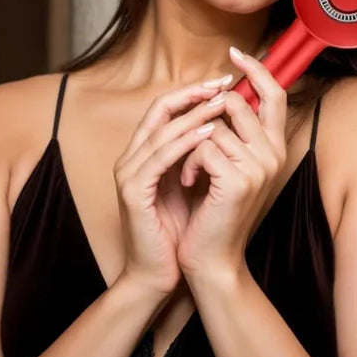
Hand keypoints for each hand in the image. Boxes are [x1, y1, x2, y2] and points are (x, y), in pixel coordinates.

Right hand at [112, 78, 231, 296]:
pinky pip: (159, 158)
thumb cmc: (178, 230)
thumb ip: (199, 155)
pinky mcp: (133, 192)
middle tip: (224, 83)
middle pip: (160, 110)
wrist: (157, 274)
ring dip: (194, 113)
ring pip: (161, 130)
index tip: (224, 83)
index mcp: (144, 153)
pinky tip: (208, 133)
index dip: (193, 92)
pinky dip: (184, 143)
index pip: (165, 109)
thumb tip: (227, 126)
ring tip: (222, 102)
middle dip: (193, 93)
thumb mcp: (192, 183)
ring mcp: (129, 174)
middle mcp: (132, 157)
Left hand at [176, 47, 287, 282]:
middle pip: (239, 103)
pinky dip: (187, 162)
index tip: (235, 53)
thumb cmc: (213, 211)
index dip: (256, 70)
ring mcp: (258, 166)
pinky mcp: (238, 180)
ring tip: (187, 171)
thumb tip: (222, 93)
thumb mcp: (227, 165)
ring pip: (215, 124)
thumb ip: (232, 132)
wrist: (211, 257)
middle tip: (189, 138)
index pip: (274, 94)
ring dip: (190, 145)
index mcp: (274, 147)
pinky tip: (186, 183)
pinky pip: (203, 146)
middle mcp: (273, 154)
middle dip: (205, 115)